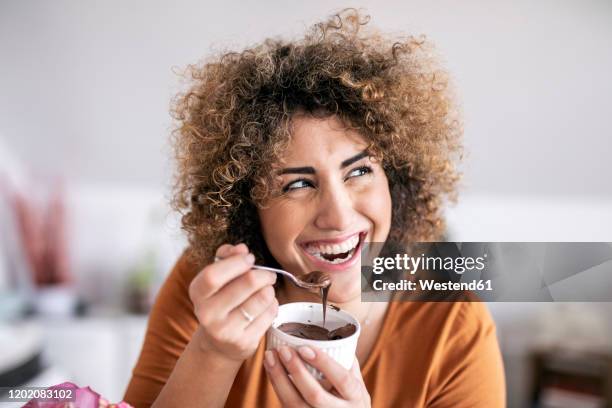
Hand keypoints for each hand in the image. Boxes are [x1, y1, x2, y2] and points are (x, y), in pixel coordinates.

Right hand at [188, 243, 277, 361]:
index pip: (213, 275)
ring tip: (266, 289)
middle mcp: (208, 314)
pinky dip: (273, 304)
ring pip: (262, 298)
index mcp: (198, 293)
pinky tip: (266, 305)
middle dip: (264, 274)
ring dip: (269, 290)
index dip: (236, 263)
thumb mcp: (216, 278)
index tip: (250, 258)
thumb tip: (241, 249)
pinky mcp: (245, 342)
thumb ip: (226, 257)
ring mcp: (226, 331)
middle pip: (246, 283)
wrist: (219, 344)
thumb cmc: (221, 301)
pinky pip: (270, 314)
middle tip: (268, 274)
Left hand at [264, 346, 370, 406]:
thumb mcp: (358, 386)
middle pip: (314, 394)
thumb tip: (333, 335)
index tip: (305, 348)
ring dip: (279, 378)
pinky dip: (276, 386)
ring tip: (270, 356)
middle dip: (296, 371)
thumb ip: (348, 364)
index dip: (324, 363)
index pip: (342, 379)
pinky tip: (271, 370)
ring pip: (294, 403)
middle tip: (283, 350)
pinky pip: (286, 405)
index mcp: (356, 397)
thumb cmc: (353, 402)